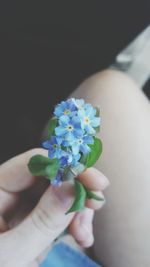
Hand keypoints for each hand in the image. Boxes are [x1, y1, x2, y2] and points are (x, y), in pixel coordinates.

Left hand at [0, 149, 108, 266]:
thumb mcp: (12, 256)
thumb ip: (42, 220)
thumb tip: (72, 185)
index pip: (30, 164)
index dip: (63, 166)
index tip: (93, 180)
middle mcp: (9, 195)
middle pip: (50, 178)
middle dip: (76, 190)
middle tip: (96, 204)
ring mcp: (24, 210)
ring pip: (60, 194)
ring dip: (78, 210)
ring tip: (85, 233)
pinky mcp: (36, 224)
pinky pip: (60, 213)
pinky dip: (75, 222)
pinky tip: (83, 236)